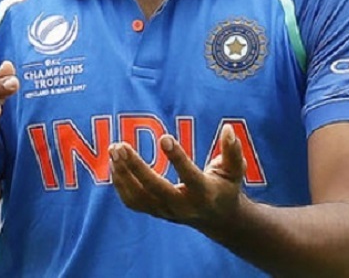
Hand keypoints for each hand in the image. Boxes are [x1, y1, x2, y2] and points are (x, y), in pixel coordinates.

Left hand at [109, 124, 246, 229]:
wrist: (218, 220)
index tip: (164, 137)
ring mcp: (166, 212)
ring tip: (114, 149)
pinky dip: (120, 184)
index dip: (177, 157)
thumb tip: (227, 129)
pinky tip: (115, 163)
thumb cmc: (226, 187)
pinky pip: (132, 202)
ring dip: (123, 173)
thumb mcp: (235, 170)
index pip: (189, 175)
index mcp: (204, 194)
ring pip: (139, 197)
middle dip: (136, 167)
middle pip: (156, 189)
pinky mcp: (155, 213)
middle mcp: (182, 206)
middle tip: (121, 146)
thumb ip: (233, 150)